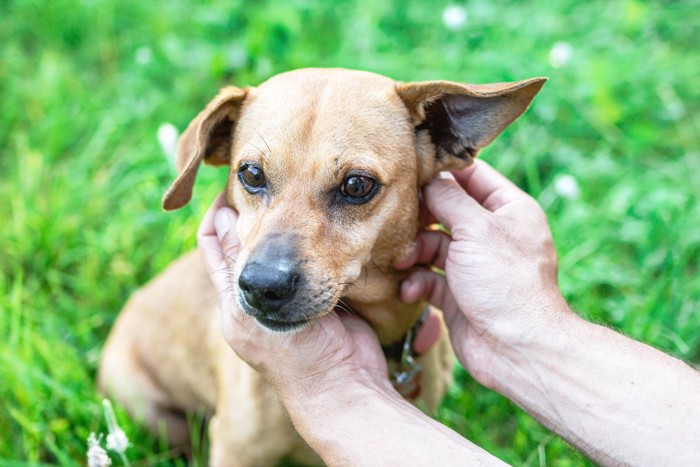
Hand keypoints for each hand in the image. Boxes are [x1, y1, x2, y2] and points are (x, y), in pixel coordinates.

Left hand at [197, 193, 391, 401]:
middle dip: (258, 210)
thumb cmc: (294, 356)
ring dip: (287, 220)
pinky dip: (315, 238)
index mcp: (234, 302)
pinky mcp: (324, 290)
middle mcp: (260, 295)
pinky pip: (317, 256)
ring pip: (283, 245)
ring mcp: (293, 292)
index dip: (218, 215)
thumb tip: (223, 215)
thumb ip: (238, 265)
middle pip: (251, 239)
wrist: (342, 382)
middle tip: (271, 180)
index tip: (232, 186)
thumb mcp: (251, 312)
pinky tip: (323, 216)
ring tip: (297, 191)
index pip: (216, 246)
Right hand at [398, 161, 570, 389]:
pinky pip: (430, 277)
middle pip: (446, 210)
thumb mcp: (477, 229)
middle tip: (399, 220)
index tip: (409, 170)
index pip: (472, 176)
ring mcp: (474, 264)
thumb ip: (449, 198)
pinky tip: (410, 290)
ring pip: (433, 244)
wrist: (516, 349)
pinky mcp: (458, 292)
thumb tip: (429, 177)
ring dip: (414, 252)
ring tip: (404, 261)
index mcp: (509, 210)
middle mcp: (492, 234)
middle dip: (420, 217)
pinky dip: (418, 281)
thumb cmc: (506, 284)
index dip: (442, 171)